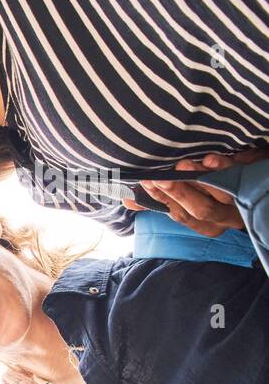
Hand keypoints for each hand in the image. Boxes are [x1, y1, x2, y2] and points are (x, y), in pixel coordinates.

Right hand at [133, 149, 266, 235]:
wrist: (259, 182)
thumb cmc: (216, 191)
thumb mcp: (191, 199)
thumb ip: (161, 200)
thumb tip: (127, 199)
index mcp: (206, 224)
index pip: (179, 215)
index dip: (161, 200)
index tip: (145, 184)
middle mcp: (224, 217)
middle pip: (199, 210)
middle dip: (179, 193)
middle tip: (161, 177)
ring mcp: (241, 200)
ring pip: (220, 195)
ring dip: (200, 180)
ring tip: (183, 166)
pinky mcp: (253, 180)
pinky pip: (240, 176)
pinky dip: (225, 168)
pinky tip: (211, 159)